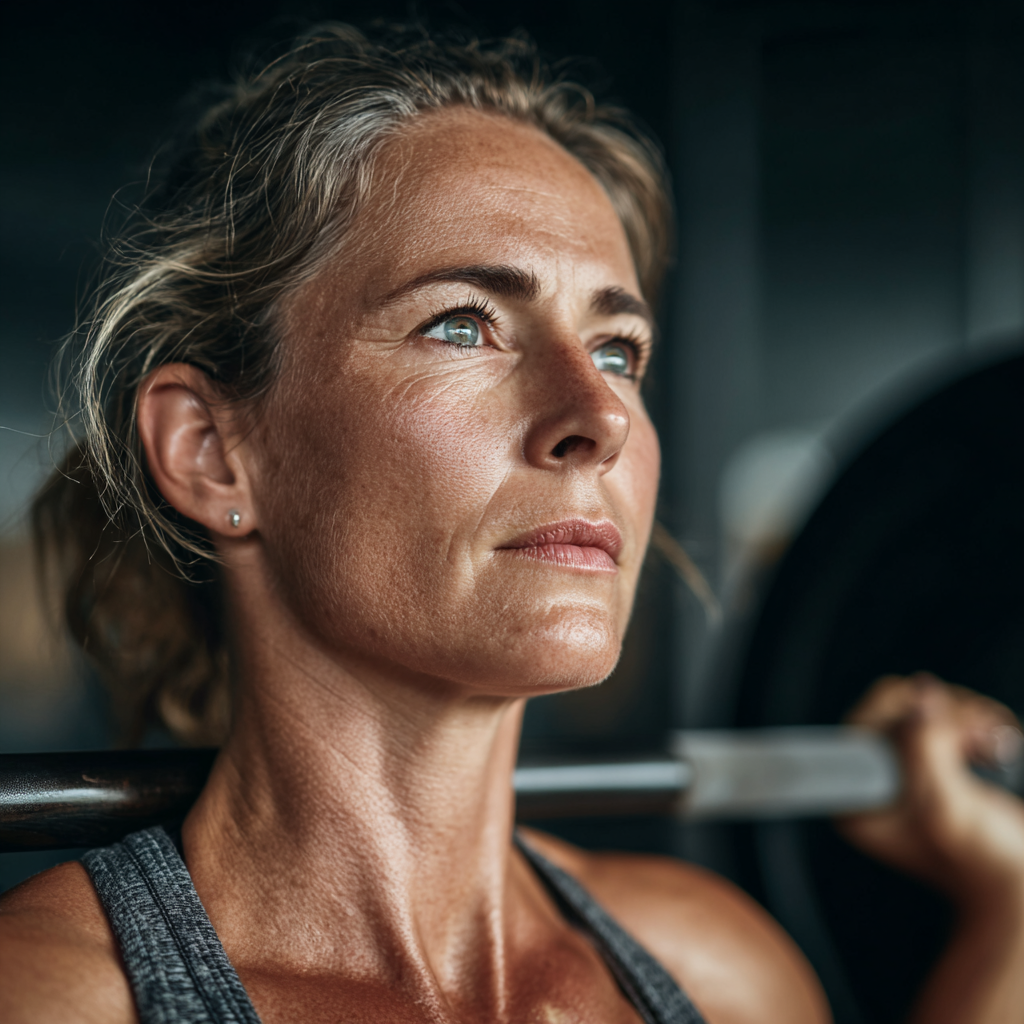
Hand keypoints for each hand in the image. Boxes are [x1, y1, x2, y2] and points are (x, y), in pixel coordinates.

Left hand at [837, 673, 1023, 907]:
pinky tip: (995, 743)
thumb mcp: (947, 802)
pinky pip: (950, 718)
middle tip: (977, 737)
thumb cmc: (983, 861)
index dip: (896, 712)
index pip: (859, 728)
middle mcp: (878, 783)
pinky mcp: (939, 764)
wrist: (1022, 888)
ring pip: (928, 707)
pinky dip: (978, 722)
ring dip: (967, 717)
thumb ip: (927, 746)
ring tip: (991, 746)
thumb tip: (921, 691)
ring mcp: (909, 772)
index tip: (933, 720)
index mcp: (858, 800)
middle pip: (895, 711)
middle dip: (942, 715)